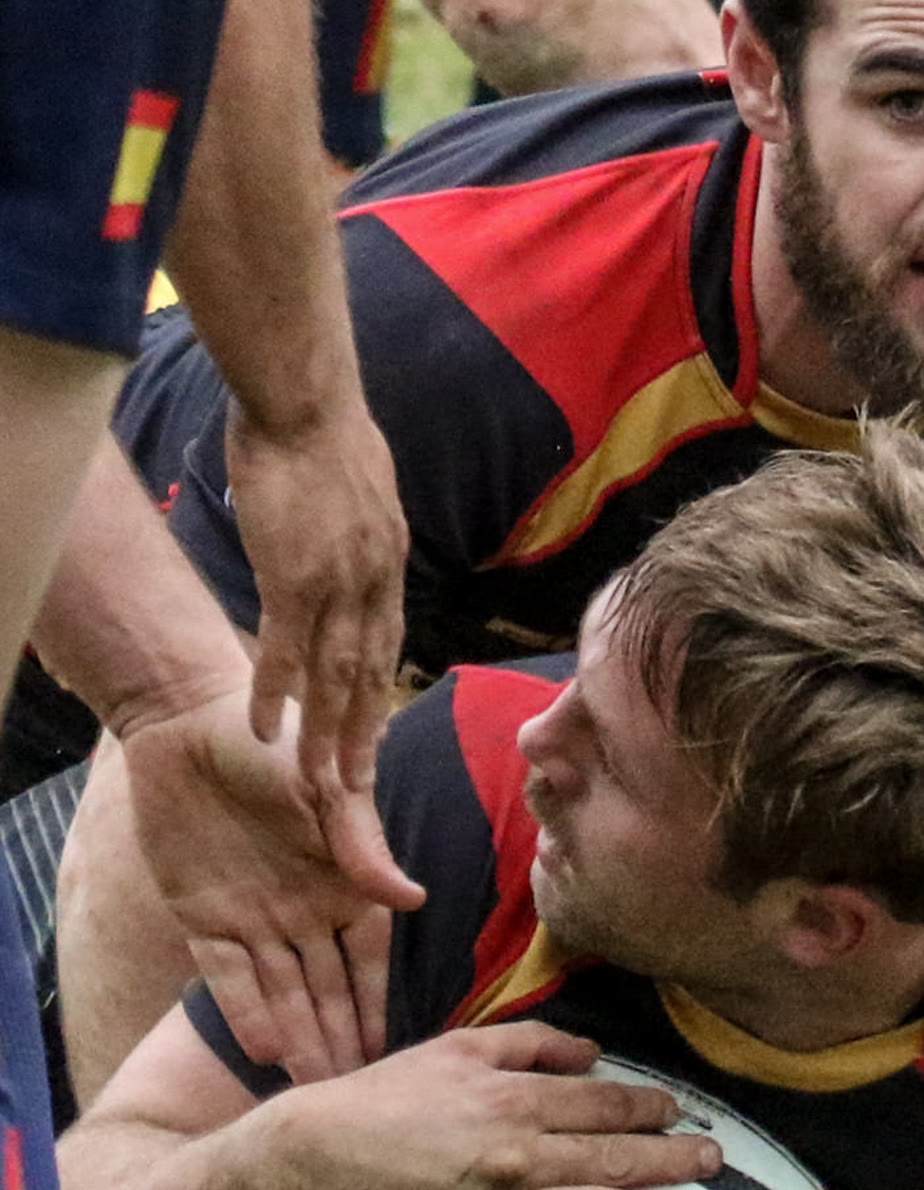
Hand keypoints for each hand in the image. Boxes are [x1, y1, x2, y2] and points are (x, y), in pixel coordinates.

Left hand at [120, 691, 424, 1081]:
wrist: (189, 720)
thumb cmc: (276, 741)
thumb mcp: (330, 787)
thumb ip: (364, 848)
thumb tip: (414, 900)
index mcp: (345, 882)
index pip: (370, 959)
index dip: (379, 1005)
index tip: (394, 1053)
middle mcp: (305, 909)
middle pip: (327, 989)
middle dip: (340, 1040)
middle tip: (355, 1097)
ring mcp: (253, 917)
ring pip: (281, 992)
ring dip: (299, 1038)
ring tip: (314, 1090)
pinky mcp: (202, 916)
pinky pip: (225, 974)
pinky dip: (243, 1010)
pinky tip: (264, 1048)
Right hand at [225, 390, 406, 791]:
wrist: (306, 403)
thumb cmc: (323, 431)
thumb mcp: (361, 486)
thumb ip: (358, 522)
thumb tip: (347, 526)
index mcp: (389, 560)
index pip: (388, 639)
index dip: (379, 687)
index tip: (375, 727)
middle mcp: (374, 581)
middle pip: (370, 672)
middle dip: (364, 734)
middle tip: (357, 786)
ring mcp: (337, 584)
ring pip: (334, 675)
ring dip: (326, 733)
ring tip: (319, 782)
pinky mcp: (294, 580)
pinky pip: (285, 652)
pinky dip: (277, 694)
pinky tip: (266, 729)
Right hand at [282, 1026, 720, 1189]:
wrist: (312, 1160)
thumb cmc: (386, 1095)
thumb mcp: (460, 1046)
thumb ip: (532, 1043)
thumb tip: (593, 1052)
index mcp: (514, 1100)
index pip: (603, 1105)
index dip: (650, 1109)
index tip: (681, 1114)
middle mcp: (514, 1155)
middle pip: (611, 1157)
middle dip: (671, 1158)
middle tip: (714, 1161)